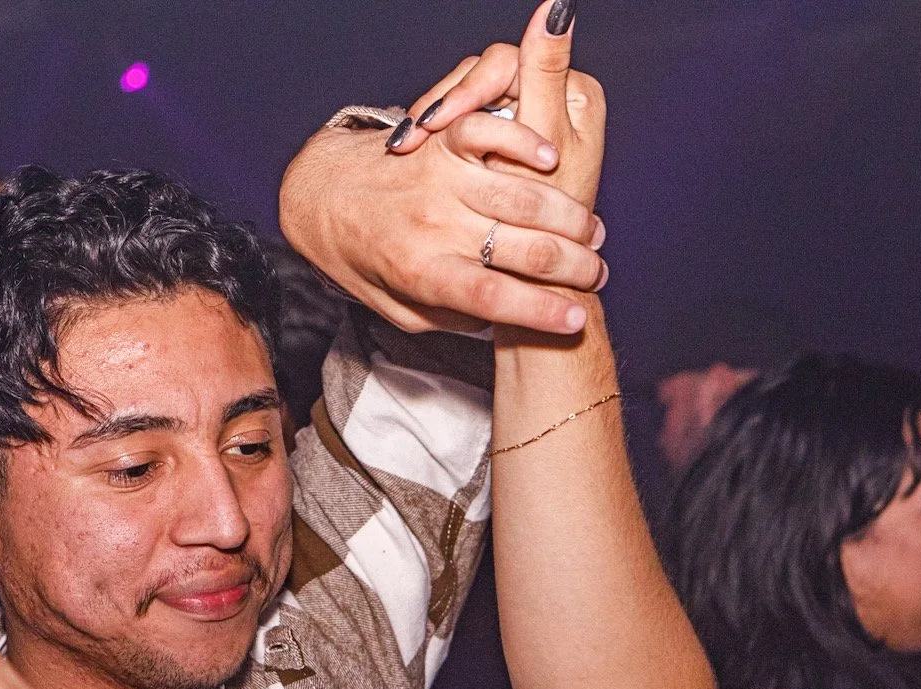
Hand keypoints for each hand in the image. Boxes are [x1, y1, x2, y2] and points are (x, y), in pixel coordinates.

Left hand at [279, 34, 604, 332]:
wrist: (322, 198)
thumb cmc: (365, 260)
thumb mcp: (398, 308)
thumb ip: (448, 317)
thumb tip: (498, 322)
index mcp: (423, 274)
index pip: (493, 299)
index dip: (541, 312)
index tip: (578, 321)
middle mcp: (434, 226)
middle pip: (523, 249)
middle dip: (575, 267)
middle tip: (598, 276)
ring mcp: (439, 179)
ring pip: (522, 194)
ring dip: (569, 215)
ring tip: (592, 234)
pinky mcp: (442, 141)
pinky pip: (492, 133)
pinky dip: (528, 143)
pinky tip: (555, 162)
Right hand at [394, 5, 607, 216]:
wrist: (537, 271)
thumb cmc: (550, 218)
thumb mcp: (546, 140)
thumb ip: (545, 71)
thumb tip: (558, 6)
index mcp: (570, 91)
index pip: (507, 63)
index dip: (468, 87)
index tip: (439, 120)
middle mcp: (546, 98)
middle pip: (481, 78)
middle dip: (444, 105)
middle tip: (413, 137)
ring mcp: (517, 119)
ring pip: (464, 98)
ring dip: (432, 119)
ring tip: (405, 147)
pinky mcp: (494, 141)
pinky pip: (456, 122)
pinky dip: (433, 133)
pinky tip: (408, 150)